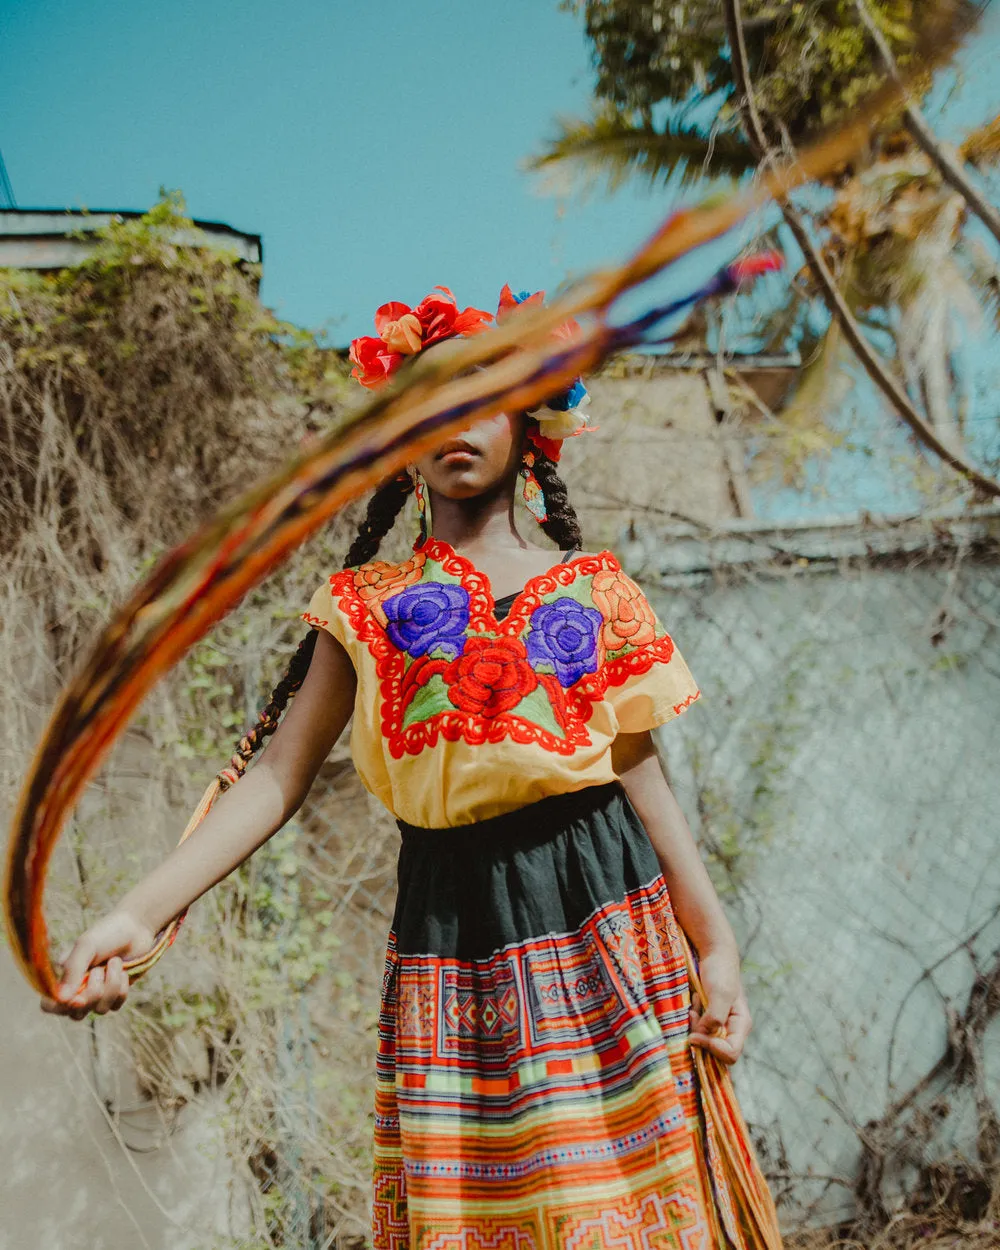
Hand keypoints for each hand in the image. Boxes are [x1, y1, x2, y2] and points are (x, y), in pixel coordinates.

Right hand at [40, 909, 155, 1021]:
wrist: (136, 928)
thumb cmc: (106, 934)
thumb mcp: (86, 946)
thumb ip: (73, 970)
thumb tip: (62, 999)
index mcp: (64, 977)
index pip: (50, 1005)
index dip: (60, 1007)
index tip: (77, 998)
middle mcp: (78, 990)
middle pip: (76, 1014)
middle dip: (92, 994)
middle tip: (99, 970)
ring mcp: (97, 994)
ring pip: (99, 1009)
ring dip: (111, 984)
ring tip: (114, 961)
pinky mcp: (115, 995)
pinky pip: (116, 1006)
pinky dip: (122, 988)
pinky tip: (123, 970)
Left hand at [688, 945, 751, 1065]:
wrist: (713, 954)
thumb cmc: (720, 971)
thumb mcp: (720, 993)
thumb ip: (715, 1017)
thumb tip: (702, 1036)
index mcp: (741, 1026)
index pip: (731, 1054)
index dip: (712, 1049)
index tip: (694, 1036)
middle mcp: (731, 1029)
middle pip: (715, 1050)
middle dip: (700, 1037)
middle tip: (693, 1014)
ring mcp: (719, 1025)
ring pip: (704, 1040)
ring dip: (695, 1026)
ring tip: (694, 1005)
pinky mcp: (708, 1019)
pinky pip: (698, 1029)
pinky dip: (692, 1020)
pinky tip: (693, 1004)